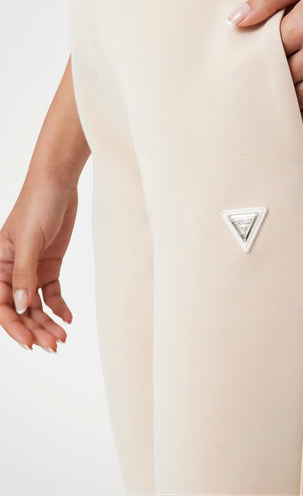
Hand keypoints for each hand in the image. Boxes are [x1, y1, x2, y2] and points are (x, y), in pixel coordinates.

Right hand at [0, 174, 75, 351]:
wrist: (59, 184)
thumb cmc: (36, 205)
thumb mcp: (29, 240)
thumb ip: (25, 274)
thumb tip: (21, 307)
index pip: (2, 305)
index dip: (14, 327)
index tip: (30, 344)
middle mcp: (11, 272)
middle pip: (20, 310)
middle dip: (34, 330)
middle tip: (54, 346)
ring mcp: (31, 270)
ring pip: (36, 305)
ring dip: (47, 323)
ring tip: (63, 338)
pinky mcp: (49, 265)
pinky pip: (51, 293)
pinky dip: (59, 307)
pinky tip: (68, 318)